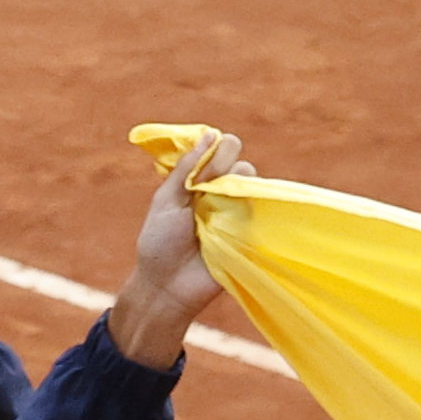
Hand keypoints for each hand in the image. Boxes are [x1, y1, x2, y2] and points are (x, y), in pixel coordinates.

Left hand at [109, 128, 251, 367]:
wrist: (167, 286)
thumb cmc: (160, 243)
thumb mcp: (167, 199)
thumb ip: (187, 168)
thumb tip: (210, 133)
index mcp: (198, 182)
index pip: (218, 151)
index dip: (216, 150)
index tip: (204, 161)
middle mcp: (219, 194)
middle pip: (239, 162)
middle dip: (227, 164)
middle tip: (208, 185)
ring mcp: (236, 214)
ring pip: (253, 183)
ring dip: (238, 186)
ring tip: (216, 207)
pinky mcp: (248, 234)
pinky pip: (261, 213)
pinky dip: (250, 209)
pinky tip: (233, 220)